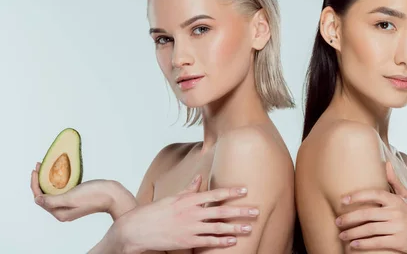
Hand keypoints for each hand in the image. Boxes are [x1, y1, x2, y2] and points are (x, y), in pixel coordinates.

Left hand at [30, 162, 126, 221]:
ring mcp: (70, 205)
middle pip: (45, 195)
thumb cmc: (95, 196)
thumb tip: (37, 199)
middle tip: (39, 165)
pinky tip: (59, 173)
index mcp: (60, 213)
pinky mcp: (77, 198)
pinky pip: (62, 190)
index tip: (36, 170)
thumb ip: (53, 200)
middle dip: (40, 181)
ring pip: (53, 192)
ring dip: (48, 180)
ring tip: (46, 167)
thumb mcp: (71, 197)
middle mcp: (63, 210)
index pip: (40, 198)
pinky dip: (57, 181)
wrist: (114, 195)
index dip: (35, 184)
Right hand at [114, 173, 259, 252]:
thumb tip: (199, 177)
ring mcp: (190, 228)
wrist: (137, 229)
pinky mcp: (186, 242)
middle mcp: (192, 212)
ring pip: (218, 228)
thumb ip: (189, 189)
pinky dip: (221, 242)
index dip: (231, 192)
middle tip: (256, 211)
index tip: (245, 191)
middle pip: (221, 212)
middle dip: (240, 212)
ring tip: (250, 228)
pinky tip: (232, 242)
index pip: (215, 194)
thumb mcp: (173, 197)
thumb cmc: (155, 211)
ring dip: (235, 228)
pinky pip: (208, 242)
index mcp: (189, 199)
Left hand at [335, 161, 406, 252]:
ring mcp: (398, 227)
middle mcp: (396, 212)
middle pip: (367, 214)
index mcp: (396, 200)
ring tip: (341, 235)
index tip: (343, 200)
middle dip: (349, 218)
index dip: (357, 196)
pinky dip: (363, 243)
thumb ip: (394, 182)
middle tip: (337, 222)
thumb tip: (386, 163)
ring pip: (369, 229)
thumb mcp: (406, 198)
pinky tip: (353, 244)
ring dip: (352, 233)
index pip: (374, 194)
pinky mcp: (399, 242)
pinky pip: (377, 242)